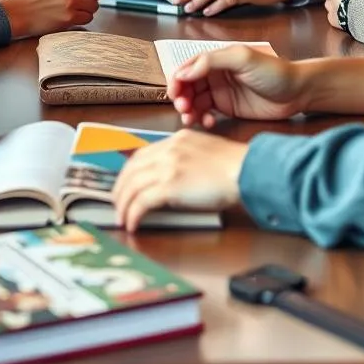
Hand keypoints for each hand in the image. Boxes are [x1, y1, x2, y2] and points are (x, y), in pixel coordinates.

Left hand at [113, 130, 246, 231]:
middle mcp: (169, 149)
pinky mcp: (171, 186)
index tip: (126, 183)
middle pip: (132, 168)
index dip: (130, 171)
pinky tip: (133, 223)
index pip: (143, 154)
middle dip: (121, 187)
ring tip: (122, 217)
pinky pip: (142, 202)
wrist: (246, 170)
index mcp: (178, 139)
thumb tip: (174, 178)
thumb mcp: (206, 152)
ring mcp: (168, 166)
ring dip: (123, 203)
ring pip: (132, 185)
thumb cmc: (236, 167)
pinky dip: (133, 214)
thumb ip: (187, 159)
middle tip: (117, 202)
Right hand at [168, 44, 303, 126]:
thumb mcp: (243, 59)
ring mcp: (221, 92)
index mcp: (218, 59)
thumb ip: (213, 61)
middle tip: (183, 108)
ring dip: (189, 110)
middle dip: (181, 97)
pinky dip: (202, 119)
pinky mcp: (228, 108)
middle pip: (188, 85)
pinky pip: (206, 113)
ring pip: (195, 101)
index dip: (178, 79)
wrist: (297, 92)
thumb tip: (186, 70)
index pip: (189, 67)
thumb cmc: (274, 71)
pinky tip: (208, 122)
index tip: (173, 92)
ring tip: (191, 119)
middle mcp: (216, 74)